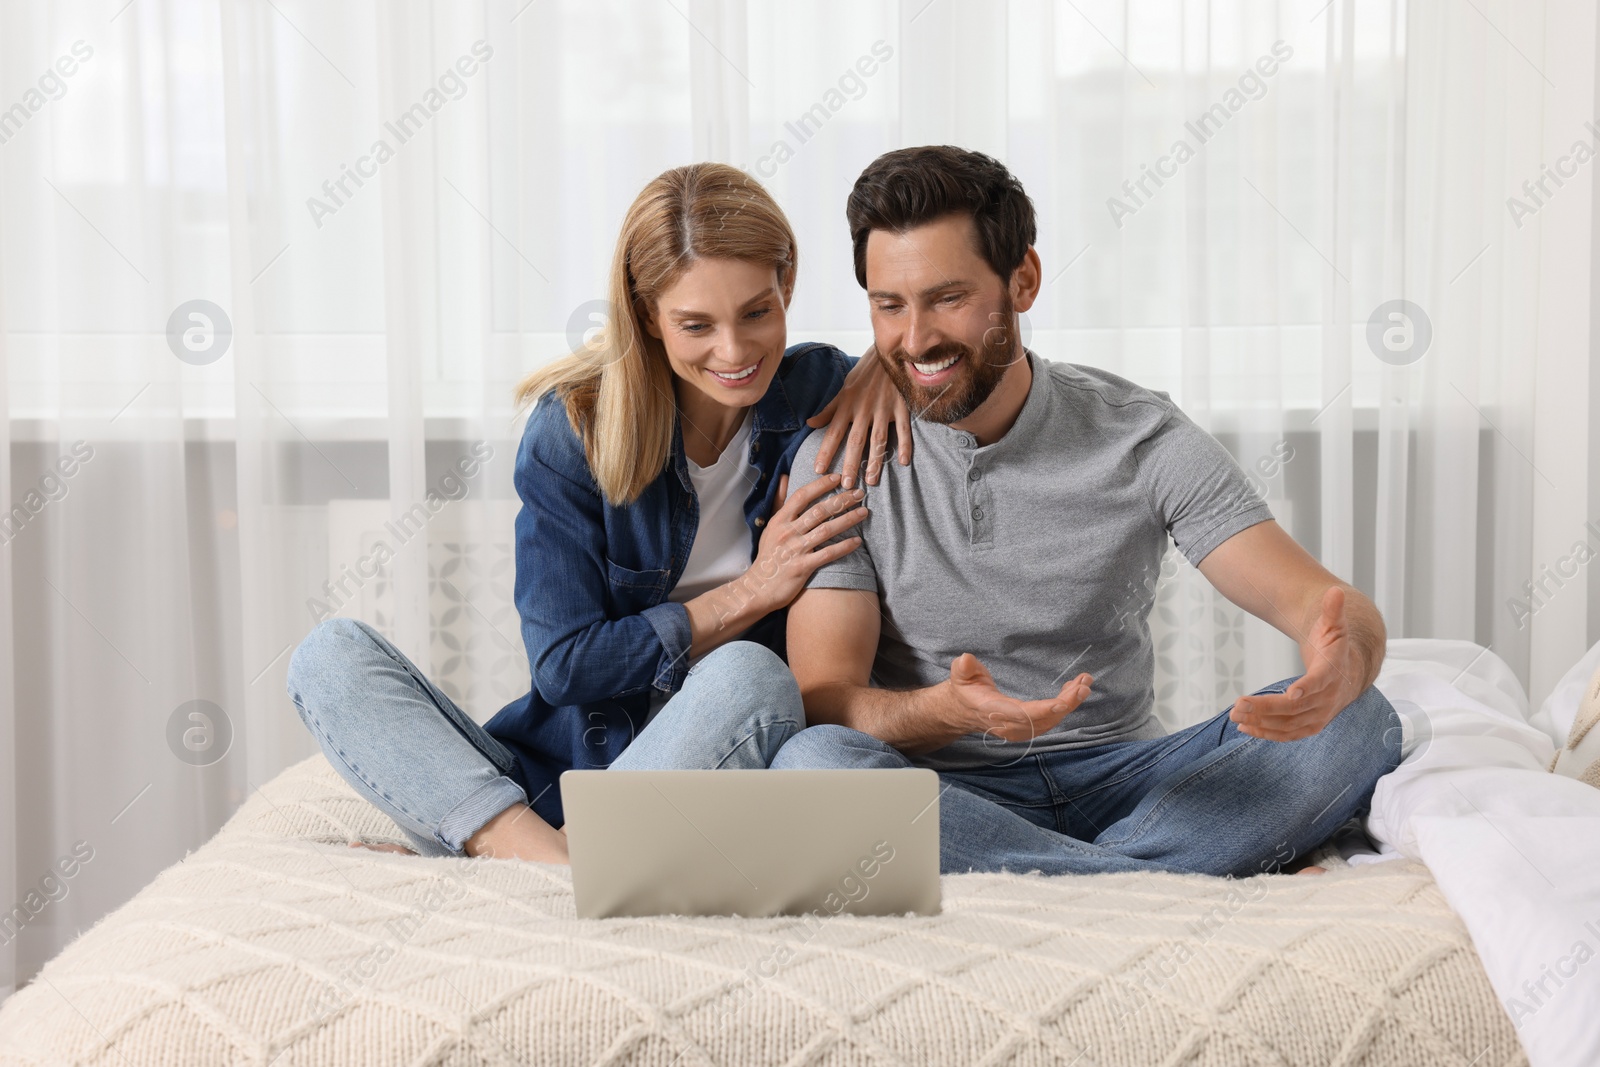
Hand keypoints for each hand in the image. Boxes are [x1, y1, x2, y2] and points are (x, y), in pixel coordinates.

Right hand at [740, 472, 867, 613]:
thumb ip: (779, 502)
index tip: (837, 478)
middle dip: (841, 500)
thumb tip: (785, 478)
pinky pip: (828, 554)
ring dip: (847, 520)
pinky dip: (844, 547)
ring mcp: (795, 550)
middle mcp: (787, 533)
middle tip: (859, 493)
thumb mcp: (770, 527)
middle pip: (818, 511)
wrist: (758, 588)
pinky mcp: (803, 567)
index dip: (820, 485)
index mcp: (779, 521)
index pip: (801, 496)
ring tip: (864, 512)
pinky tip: (857, 541)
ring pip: (826, 530)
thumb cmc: (768, 556)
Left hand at [805, 345, 911, 487]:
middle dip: (850, 462)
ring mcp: (883, 409)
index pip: (834, 432)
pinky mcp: (901, 407)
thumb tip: (810, 424)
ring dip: (875, 460)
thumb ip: (829, 410)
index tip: (819, 470)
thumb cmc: (864, 374)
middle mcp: (863, 409)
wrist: (888, 354)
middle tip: (847, 484)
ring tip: (871, 480)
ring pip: (878, 439)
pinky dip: (905, 445)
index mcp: (847, 405)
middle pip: (855, 440)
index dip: (826, 451)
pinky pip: (903, 429)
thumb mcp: (844, 389)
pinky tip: (903, 462)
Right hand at [941, 653, 1092, 742]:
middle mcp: (1009, 725)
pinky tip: (1074, 690)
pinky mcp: (1027, 729)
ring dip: (1070, 703)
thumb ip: (964, 668)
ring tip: (1084, 683)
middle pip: (1043, 719)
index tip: (1063, 702)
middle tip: (1083, 684)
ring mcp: (1019, 730)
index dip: (1043, 710)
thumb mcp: (960, 675)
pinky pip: (1050, 720)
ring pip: (1050, 721)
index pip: (1021, 714)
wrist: (963, 709)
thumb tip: (966, 660)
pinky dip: (1065, 706)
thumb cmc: (965, 689)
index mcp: (993, 711)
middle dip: (1066, 703)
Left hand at [1229, 586, 1363, 740]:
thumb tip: (1335, 591)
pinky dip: (1267, 734)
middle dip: (1267, 708)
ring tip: (1236, 716)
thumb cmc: (1335, 648)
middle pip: (1296, 708)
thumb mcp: (1334, 626)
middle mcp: (1328, 699)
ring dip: (1262, 722)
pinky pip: (1288, 734)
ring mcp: (1320, 715)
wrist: (1348, 673)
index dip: (1307, 688)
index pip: (1321, 682)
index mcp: (1334, 673)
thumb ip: (1332, 610)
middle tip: (1239, 704)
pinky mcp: (1310, 725)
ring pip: (1289, 724)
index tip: (1290, 694)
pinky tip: (1245, 728)